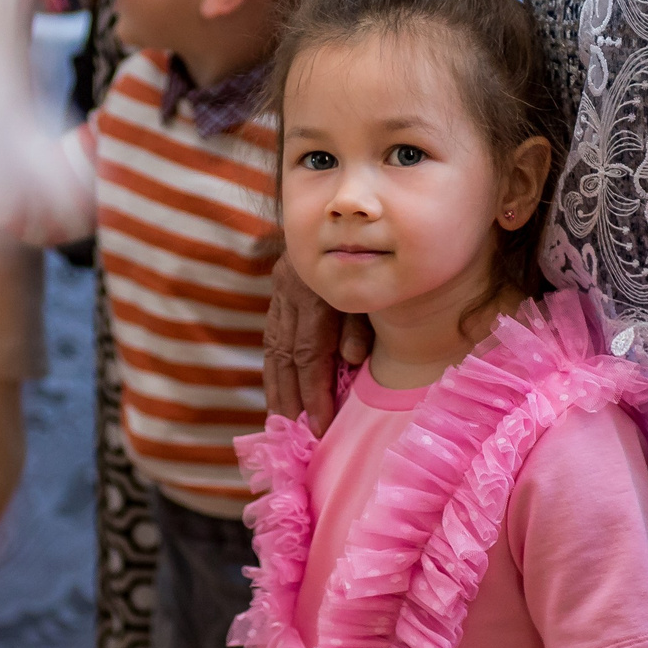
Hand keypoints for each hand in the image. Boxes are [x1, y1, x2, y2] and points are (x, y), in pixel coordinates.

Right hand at [262, 254, 369, 433]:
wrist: (348, 212)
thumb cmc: (375, 253)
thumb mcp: (372, 286)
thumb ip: (360, 323)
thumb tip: (350, 359)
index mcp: (315, 290)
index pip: (309, 354)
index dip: (313, 393)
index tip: (320, 427)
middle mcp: (290, 289)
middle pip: (286, 356)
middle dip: (290, 399)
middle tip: (294, 436)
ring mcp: (281, 289)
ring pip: (273, 347)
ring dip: (276, 387)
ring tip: (280, 422)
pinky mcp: (278, 290)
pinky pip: (272, 335)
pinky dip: (275, 366)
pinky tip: (278, 389)